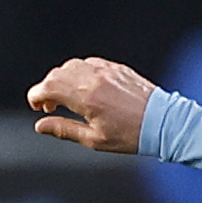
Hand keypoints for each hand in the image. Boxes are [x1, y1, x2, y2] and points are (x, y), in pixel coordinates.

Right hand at [28, 58, 156, 154]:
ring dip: (63, 79)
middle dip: (48, 88)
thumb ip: (64, 129)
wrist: (165, 123)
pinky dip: (81, 73)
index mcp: (85, 97)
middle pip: (56, 74)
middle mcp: (93, 78)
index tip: (38, 107)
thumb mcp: (94, 139)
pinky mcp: (116, 67)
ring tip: (69, 98)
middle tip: (51, 106)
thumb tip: (40, 125)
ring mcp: (105, 69)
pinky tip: (87, 89)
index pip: (47, 87)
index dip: (36, 96)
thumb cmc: (131, 135)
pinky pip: (90, 63)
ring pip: (72, 65)